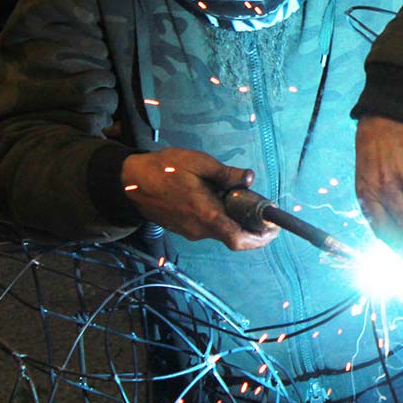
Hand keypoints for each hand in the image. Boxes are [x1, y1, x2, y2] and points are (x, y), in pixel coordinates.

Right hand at [121, 149, 277, 250]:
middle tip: (261, 210)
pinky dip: (221, 218)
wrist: (130, 181)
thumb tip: (250, 178)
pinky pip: (209, 227)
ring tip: (240, 198)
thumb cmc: (164, 169)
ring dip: (235, 220)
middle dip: (251, 227)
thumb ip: (226, 174)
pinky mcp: (184, 229)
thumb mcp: (198, 163)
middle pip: (233, 237)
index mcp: (206, 215)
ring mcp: (190, 232)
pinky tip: (220, 199)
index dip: (260, 238)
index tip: (272, 229)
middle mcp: (200, 230)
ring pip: (221, 231)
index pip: (238, 239)